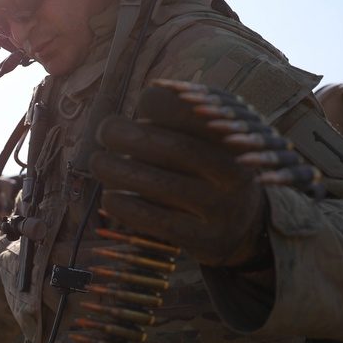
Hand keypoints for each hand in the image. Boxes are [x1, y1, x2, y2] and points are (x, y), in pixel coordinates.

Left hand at [89, 80, 316, 267]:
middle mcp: (235, 174)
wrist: (243, 228)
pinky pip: (157, 221)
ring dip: (119, 171)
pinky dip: (125, 207)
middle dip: (131, 136)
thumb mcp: (205, 144)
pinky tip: (109, 198)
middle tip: (105, 131)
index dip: (164, 103)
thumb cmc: (206, 175)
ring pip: (163, 186)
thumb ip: (174, 127)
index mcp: (235, 143)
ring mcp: (221, 209)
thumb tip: (119, 123)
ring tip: (100, 163)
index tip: (140, 102)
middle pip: (178, 149)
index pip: (198, 115)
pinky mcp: (205, 239)